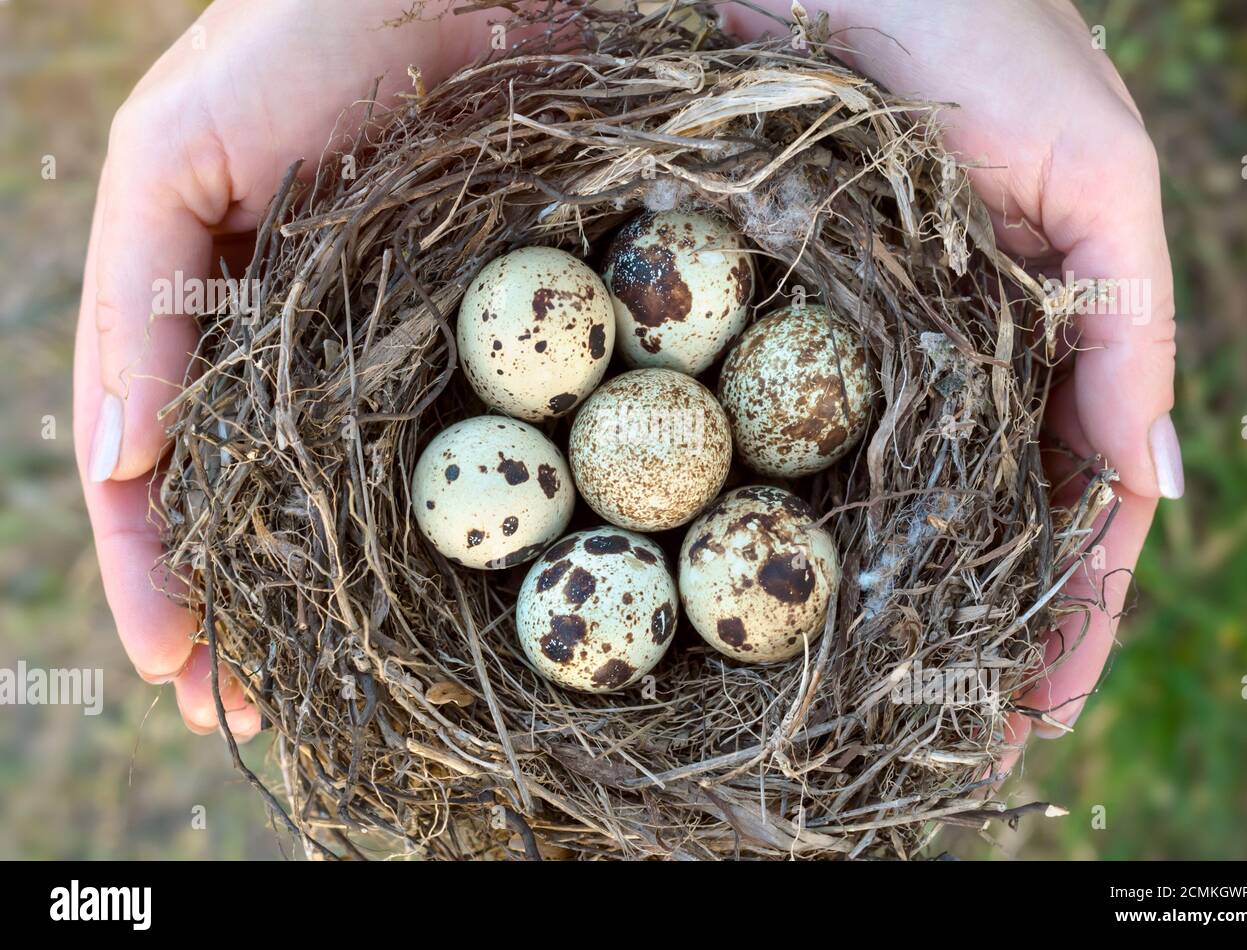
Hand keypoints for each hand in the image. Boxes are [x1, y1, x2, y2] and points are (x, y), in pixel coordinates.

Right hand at [74, 0, 499, 737]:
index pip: (161, 469)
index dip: (156, 571)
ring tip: (314, 697)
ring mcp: (382, 345)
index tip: (172, 669)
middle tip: (243, 717)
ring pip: (341, 494)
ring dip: (322, 597)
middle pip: (251, 502)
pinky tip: (416, 594)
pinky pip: (447, 442)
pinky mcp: (475, 332)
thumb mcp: (171, 157)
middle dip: (239, 610)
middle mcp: (288, 344)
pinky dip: (422, 522)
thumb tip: (112, 455)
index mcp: (203, 313)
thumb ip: (138, 301)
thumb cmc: (290, 43)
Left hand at [723, 0, 1181, 755]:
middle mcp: (974, 360)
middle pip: (990, 528)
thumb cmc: (989, 37)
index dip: (1071, 615)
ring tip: (884, 711)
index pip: (1082, 509)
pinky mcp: (797, 325)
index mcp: (1064, 337)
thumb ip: (1128, 330)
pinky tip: (803, 591)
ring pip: (907, 503)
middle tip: (959, 750)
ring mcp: (883, 350)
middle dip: (984, 638)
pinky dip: (820, 519)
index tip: (1042, 714)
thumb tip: (1150, 485)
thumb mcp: (1095, 175)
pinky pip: (814, 439)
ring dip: (904, 607)